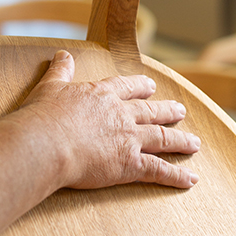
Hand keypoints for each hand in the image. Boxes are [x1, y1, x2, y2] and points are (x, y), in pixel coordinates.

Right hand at [22, 51, 200, 189]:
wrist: (45, 144)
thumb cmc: (42, 117)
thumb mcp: (49, 88)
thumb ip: (60, 71)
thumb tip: (62, 55)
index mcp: (101, 95)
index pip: (126, 88)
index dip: (140, 87)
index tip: (150, 87)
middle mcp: (120, 114)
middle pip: (150, 112)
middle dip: (167, 111)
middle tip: (180, 111)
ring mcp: (128, 139)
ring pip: (161, 138)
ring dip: (180, 141)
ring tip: (193, 143)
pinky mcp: (129, 164)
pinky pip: (158, 170)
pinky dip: (175, 176)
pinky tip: (189, 179)